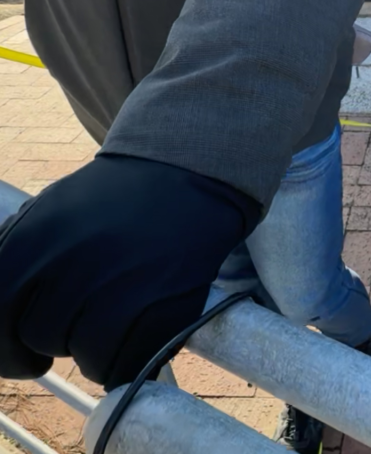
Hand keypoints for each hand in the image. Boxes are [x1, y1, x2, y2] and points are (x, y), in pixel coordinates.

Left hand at [0, 154, 258, 389]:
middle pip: (40, 338)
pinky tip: (134, 335)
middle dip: (55, 341)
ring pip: (85, 356)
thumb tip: (2, 319)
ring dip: (94, 352)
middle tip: (78, 326)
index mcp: (33, 240)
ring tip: (112, 323)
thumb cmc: (113, 201)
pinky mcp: (161, 310)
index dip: (5, 348)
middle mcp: (73, 266)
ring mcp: (120, 290)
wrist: (185, 175)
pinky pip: (127, 362)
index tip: (22, 357)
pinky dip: (128, 360)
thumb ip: (16, 263)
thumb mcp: (48, 214)